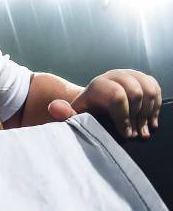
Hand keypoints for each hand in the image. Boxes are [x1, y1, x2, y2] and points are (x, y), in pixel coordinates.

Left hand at [47, 69, 161, 138]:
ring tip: (142, 131)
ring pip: (148, 90)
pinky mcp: (142, 79)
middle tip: (135, 135)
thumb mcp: (74, 116)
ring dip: (148, 113)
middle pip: (136, 93)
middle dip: (137, 117)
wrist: (95, 105)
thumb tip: (54, 107)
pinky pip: (155, 88)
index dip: (124, 117)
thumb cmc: (86, 115)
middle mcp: (114, 76)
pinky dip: (156, 106)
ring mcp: (129, 75)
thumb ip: (65, 114)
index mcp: (98, 86)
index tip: (125, 134)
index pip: (117, 97)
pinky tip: (150, 122)